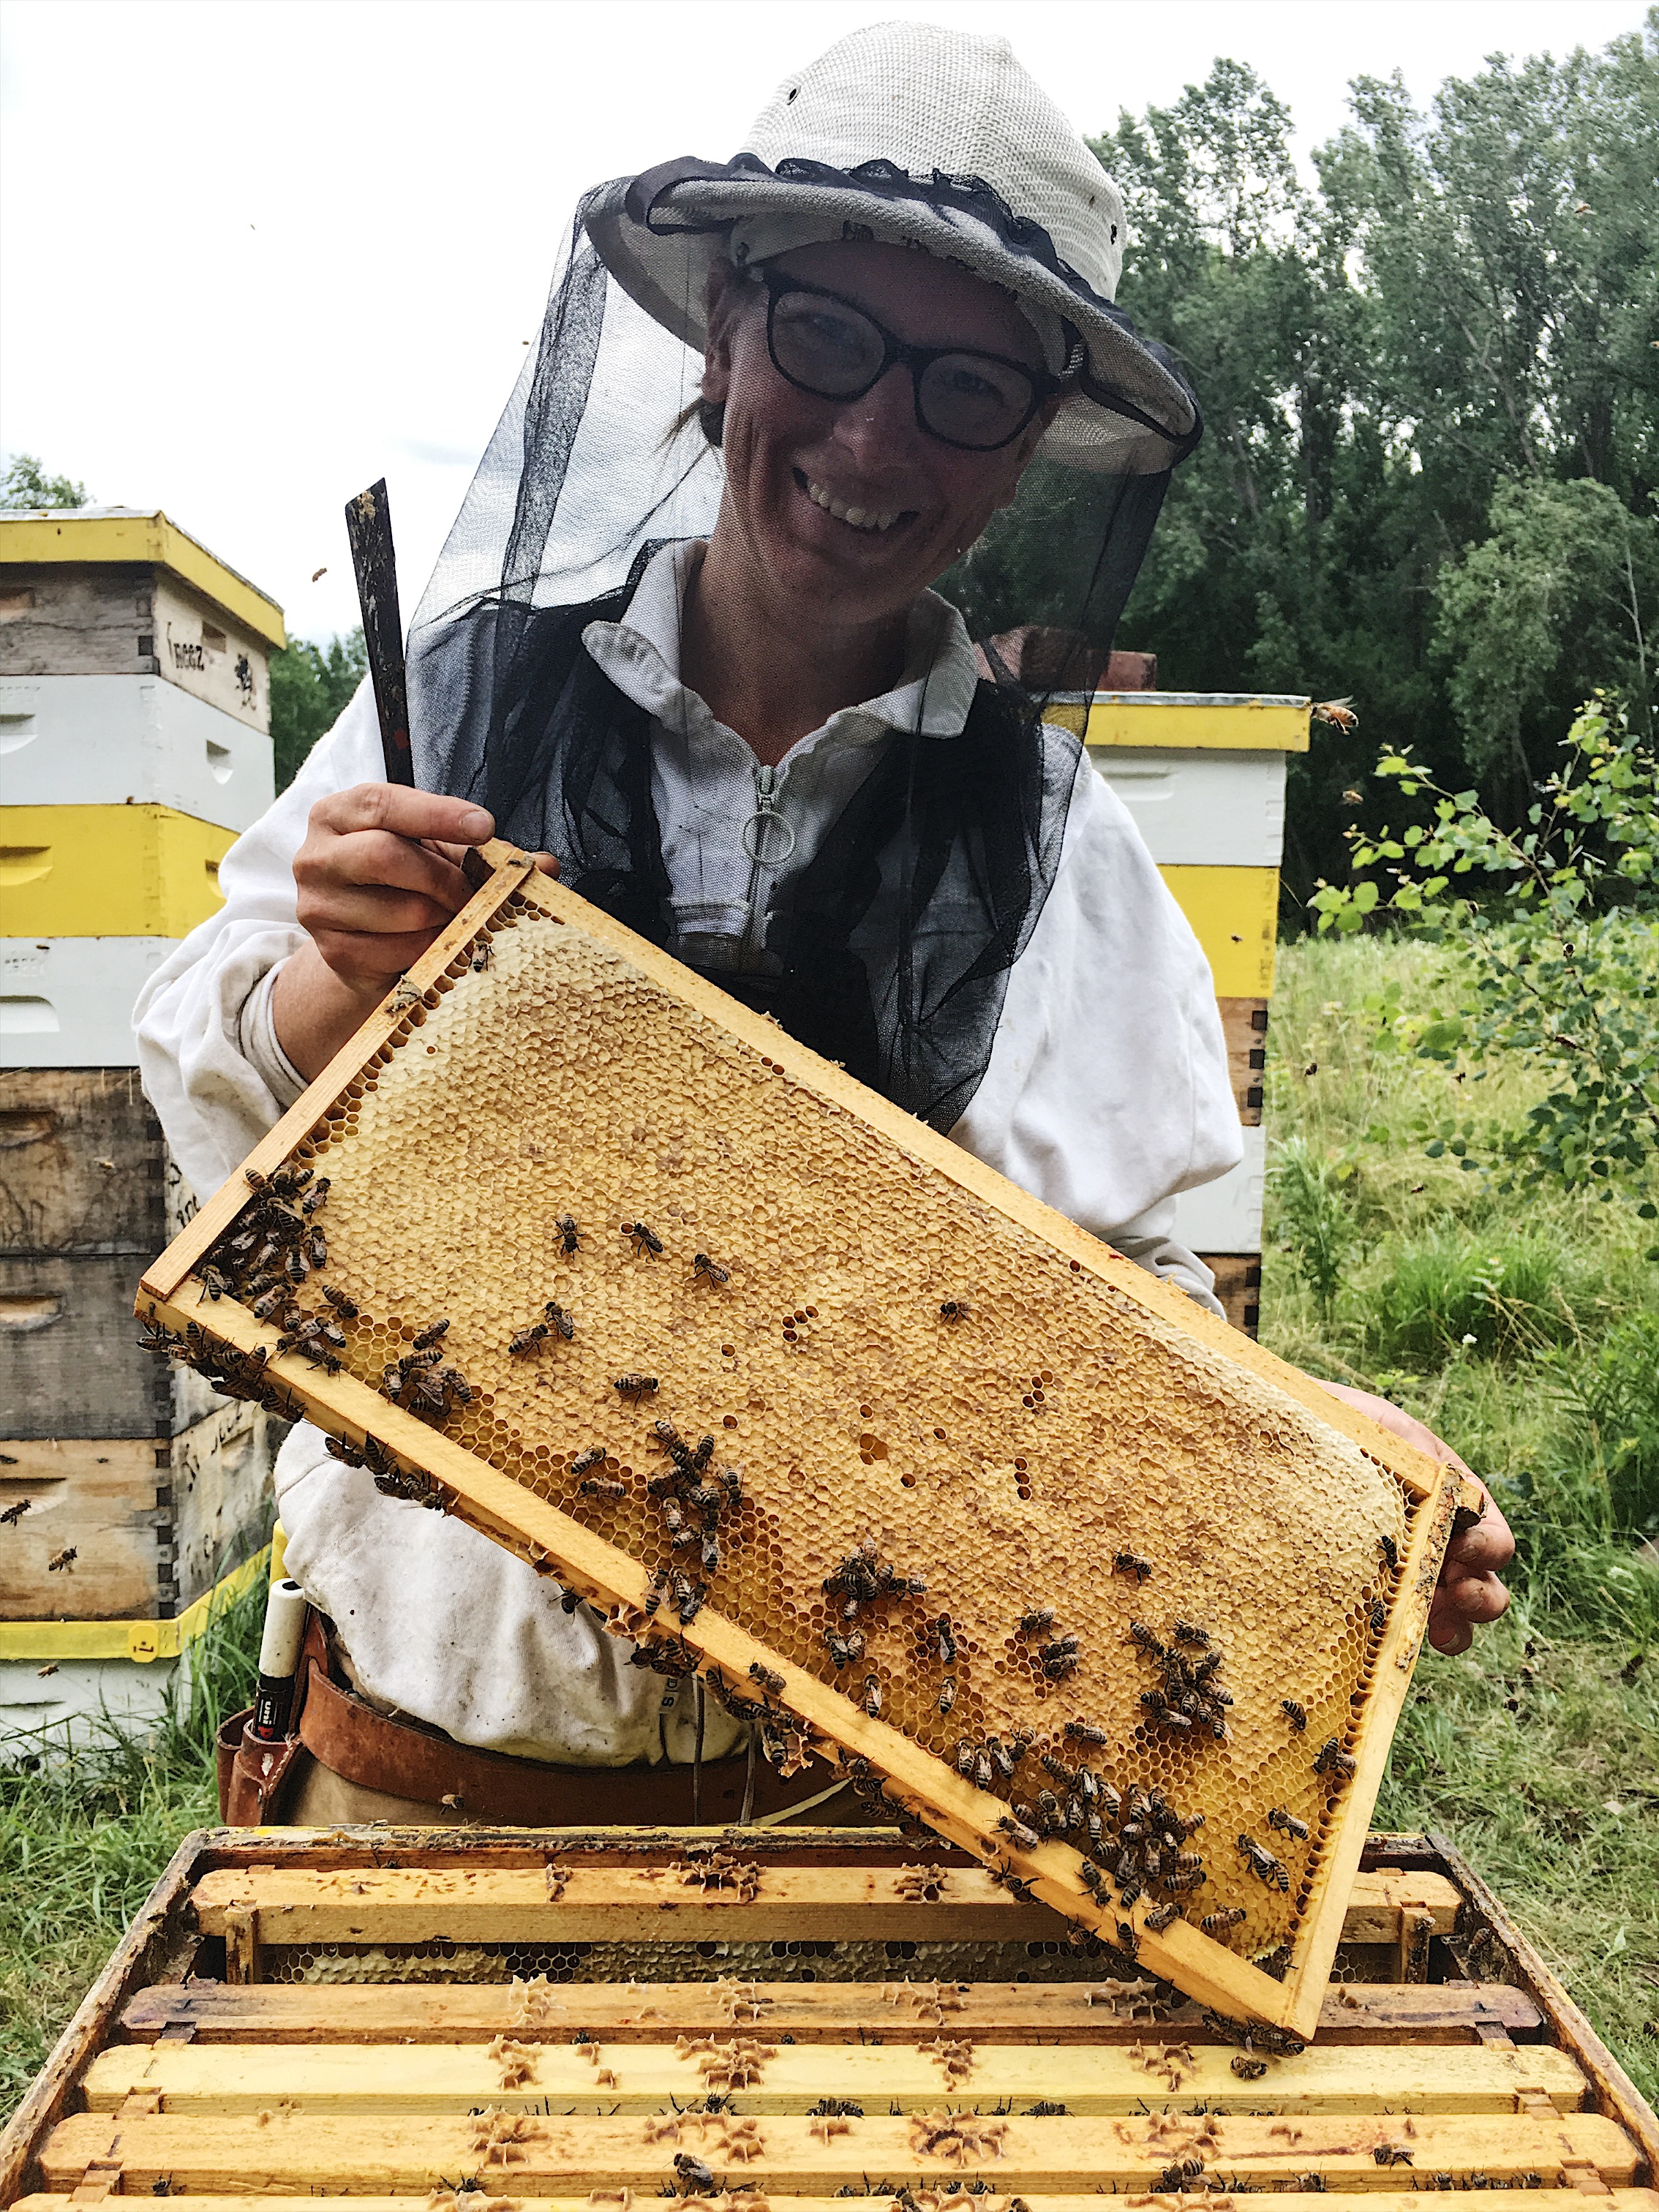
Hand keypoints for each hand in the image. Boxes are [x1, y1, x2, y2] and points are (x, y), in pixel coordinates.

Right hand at [274, 783, 556, 1079]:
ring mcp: (317, 907)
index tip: (484, 826)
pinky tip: (436, 943)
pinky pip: (399, 949)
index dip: (436, 814)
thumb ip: (485, 853)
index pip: (383, 803)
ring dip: (445, 917)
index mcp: (338, 814)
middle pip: (384, 856)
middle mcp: (315, 856)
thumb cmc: (405, 884)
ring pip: (400, 909)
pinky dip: (432, 948)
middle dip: (443, 876)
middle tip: (474, 892)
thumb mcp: (441, 855)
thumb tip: (547, 865)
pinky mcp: (333, 951)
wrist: (365, 944)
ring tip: (456, 917)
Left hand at [1311, 1380, 1513, 1655]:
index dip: (1486, 1543)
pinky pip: (1406, 1623)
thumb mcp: (1363, 1420)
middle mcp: (1437, 1534)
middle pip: (1482, 1576)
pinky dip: (1414, 1637)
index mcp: (1446, 1492)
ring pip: (1455, 1609)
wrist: (1286, 1438)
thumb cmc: (1330, 1423)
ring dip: (1459, 1623)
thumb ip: (1392, 1439)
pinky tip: (1402, 1645)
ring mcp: (1410, 1567)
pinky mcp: (1376, 1592)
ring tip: (1439, 1627)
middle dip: (1481, 1593)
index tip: (1462, 1545)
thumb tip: (1401, 1448)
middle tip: (1457, 1592)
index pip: (1485, 1524)